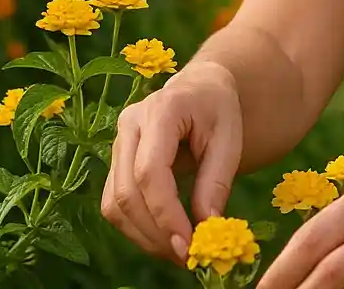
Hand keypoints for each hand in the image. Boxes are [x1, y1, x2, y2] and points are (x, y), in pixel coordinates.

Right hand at [101, 60, 243, 262]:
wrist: (200, 87)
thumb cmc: (219, 110)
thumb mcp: (229, 139)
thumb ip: (216, 182)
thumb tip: (206, 227)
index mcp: (161, 110)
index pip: (150, 172)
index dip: (165, 214)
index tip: (188, 244)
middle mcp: (130, 124)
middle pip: (127, 192)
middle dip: (155, 232)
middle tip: (186, 256)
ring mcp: (118, 141)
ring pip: (114, 202)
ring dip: (143, 236)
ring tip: (177, 251)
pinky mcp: (115, 159)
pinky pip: (114, 202)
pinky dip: (136, 227)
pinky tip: (163, 237)